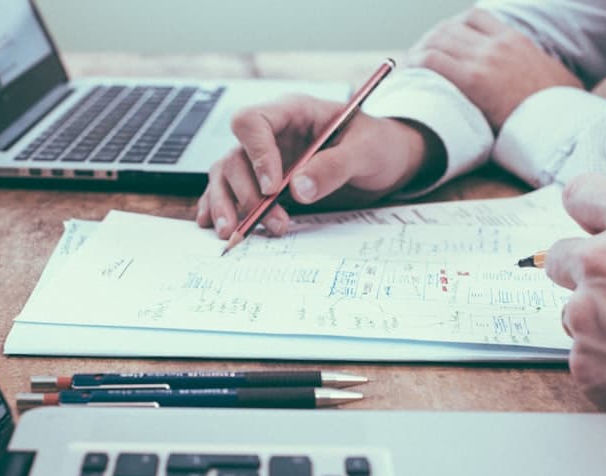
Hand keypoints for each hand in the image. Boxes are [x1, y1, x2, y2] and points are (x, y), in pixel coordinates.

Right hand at [196, 95, 441, 238]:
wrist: (388, 161)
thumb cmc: (379, 145)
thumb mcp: (367, 151)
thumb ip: (334, 166)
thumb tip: (298, 189)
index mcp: (293, 112)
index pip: (252, 122)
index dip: (256, 154)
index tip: (273, 188)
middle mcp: (272, 134)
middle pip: (235, 156)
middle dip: (247, 193)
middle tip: (272, 222)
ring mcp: (265, 158)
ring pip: (226, 176)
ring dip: (228, 205)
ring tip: (235, 234)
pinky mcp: (264, 181)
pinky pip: (231, 190)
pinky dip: (221, 208)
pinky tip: (218, 225)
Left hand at [408, 8, 581, 131]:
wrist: (560, 122)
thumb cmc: (558, 110)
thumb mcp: (551, 75)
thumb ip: (533, 68)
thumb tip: (536, 79)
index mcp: (515, 40)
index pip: (475, 17)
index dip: (453, 27)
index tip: (443, 42)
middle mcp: (497, 44)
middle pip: (450, 27)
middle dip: (430, 40)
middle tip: (418, 57)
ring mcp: (484, 59)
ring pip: (437, 40)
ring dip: (418, 51)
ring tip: (409, 67)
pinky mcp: (472, 80)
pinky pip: (432, 61)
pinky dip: (415, 64)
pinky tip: (409, 74)